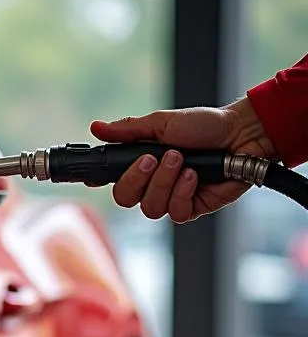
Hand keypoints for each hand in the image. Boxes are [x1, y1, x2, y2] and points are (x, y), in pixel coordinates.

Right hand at [89, 97, 276, 222]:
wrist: (241, 134)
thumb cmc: (205, 126)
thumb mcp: (162, 123)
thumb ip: (128, 130)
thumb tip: (96, 127)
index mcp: (142, 166)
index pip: (113, 182)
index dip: (101, 182)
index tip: (96, 177)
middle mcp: (153, 186)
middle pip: (125, 199)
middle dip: (137, 178)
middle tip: (153, 158)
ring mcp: (171, 199)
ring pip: (150, 207)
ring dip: (164, 182)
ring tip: (181, 160)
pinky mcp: (191, 209)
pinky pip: (175, 213)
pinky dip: (182, 193)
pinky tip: (194, 176)